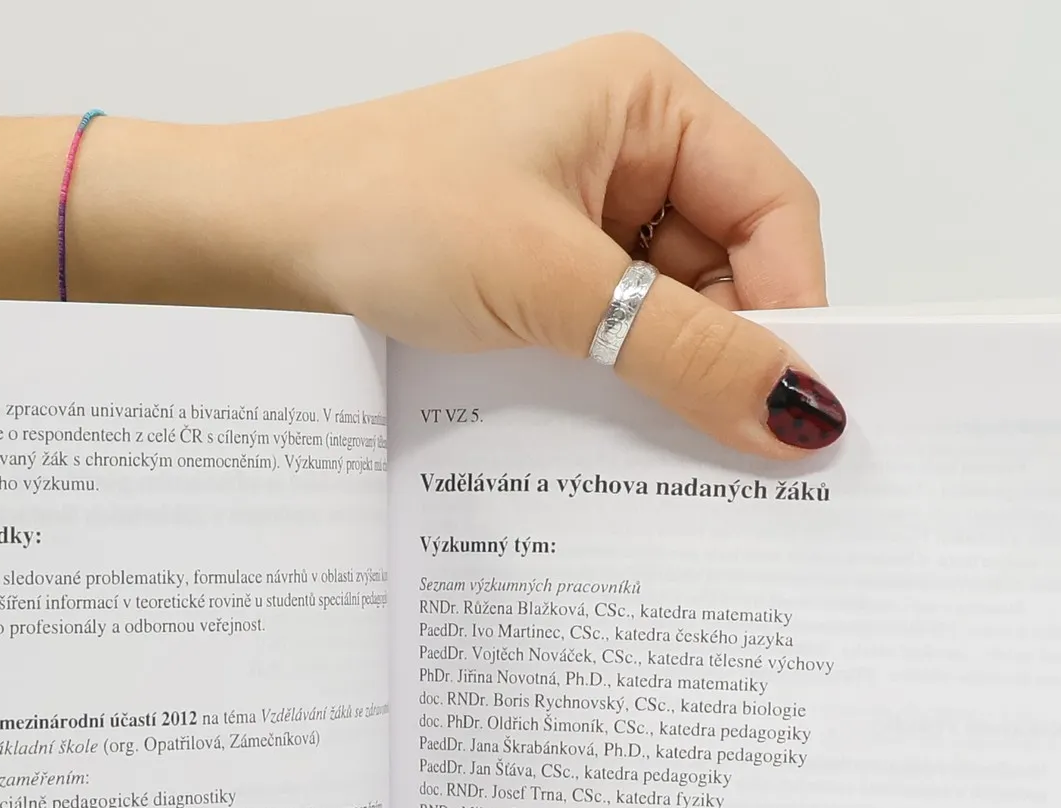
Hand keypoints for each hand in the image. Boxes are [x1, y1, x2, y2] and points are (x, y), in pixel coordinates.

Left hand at [231, 36, 837, 454]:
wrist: (262, 241)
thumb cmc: (384, 210)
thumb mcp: (554, 286)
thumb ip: (684, 354)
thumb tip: (799, 414)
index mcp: (650, 105)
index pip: (776, 213)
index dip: (794, 310)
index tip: (791, 408)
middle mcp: (630, 151)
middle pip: (737, 270)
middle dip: (730, 356)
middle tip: (731, 450)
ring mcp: (588, 216)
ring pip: (678, 316)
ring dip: (670, 380)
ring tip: (650, 438)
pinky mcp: (549, 274)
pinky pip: (621, 339)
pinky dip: (623, 385)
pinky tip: (606, 425)